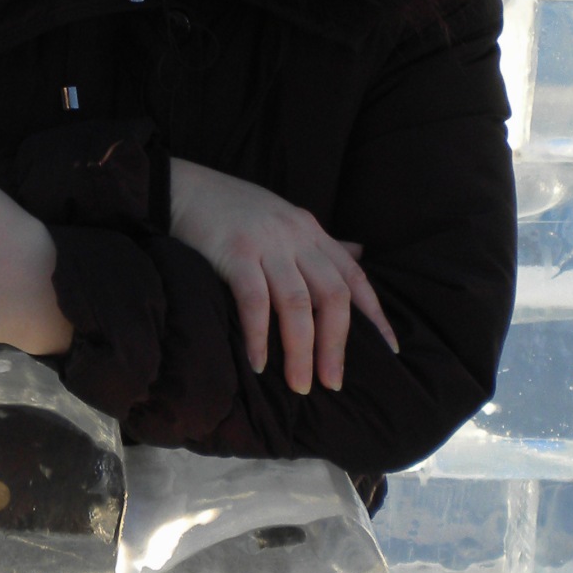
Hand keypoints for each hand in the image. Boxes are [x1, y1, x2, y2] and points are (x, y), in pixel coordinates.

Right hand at [169, 158, 397, 394]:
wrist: (183, 187)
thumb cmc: (233, 210)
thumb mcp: (285, 219)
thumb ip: (321, 243)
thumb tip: (360, 255)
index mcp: (311, 231)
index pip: (354, 277)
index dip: (374, 315)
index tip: (389, 351)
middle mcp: (296, 236)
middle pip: (331, 296)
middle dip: (335, 345)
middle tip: (332, 383)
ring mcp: (266, 243)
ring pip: (297, 304)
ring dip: (301, 350)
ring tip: (299, 385)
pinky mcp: (234, 252)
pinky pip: (254, 301)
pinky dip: (258, 336)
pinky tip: (258, 363)